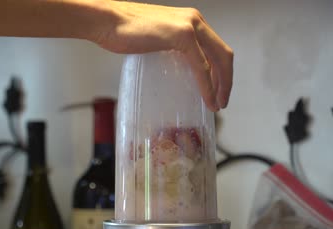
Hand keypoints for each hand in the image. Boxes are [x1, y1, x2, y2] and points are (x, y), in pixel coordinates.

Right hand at [97, 1, 232, 111]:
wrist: (106, 21)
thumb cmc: (123, 31)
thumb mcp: (156, 40)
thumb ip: (170, 49)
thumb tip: (175, 70)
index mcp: (191, 20)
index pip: (215, 48)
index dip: (221, 71)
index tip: (217, 90)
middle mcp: (195, 20)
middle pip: (223, 54)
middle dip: (226, 81)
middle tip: (221, 101)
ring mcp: (190, 26)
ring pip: (218, 60)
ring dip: (221, 85)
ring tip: (216, 104)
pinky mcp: (182, 36)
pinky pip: (201, 66)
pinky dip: (207, 85)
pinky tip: (207, 99)